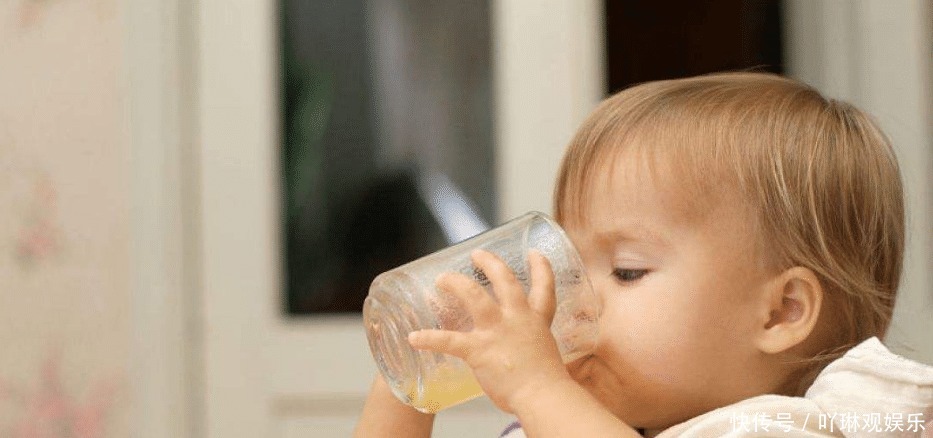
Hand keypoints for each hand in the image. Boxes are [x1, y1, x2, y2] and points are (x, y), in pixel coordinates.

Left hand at [408, 249, 574, 412]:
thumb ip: (526, 347)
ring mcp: (496, 332)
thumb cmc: (546, 384)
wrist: (543, 397)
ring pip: (474, 296)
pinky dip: (429, 338)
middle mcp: (516, 319)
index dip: (540, 267)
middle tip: (477, 254)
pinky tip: (414, 337)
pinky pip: (448, 340)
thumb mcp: (543, 354)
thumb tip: (513, 357)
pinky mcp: (479, 350)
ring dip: (455, 283)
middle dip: (489, 263)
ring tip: (442, 278)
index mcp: (536, 320)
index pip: (544, 288)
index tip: (533, 253)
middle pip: (504, 280)